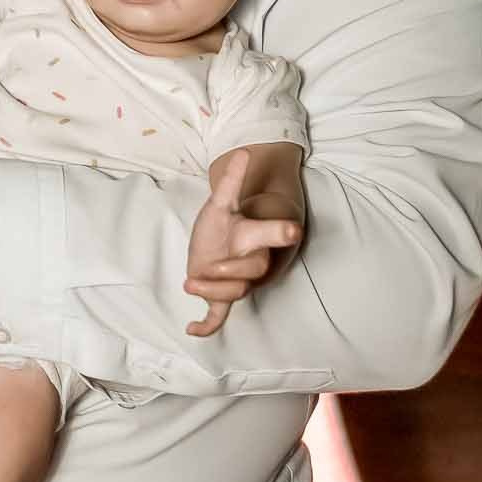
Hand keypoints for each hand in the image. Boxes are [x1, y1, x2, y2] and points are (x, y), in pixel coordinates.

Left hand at [183, 150, 302, 337]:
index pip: (274, 234)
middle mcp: (252, 261)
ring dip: (214, 292)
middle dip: (232, 268)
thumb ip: (233, 180)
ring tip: (190, 282)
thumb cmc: (226, 222)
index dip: (281, 232)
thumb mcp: (223, 201)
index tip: (291, 229)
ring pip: (236, 292)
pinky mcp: (219, 296)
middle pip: (254, 268)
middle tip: (207, 265)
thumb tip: (242, 151)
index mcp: (257, 236)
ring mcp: (237, 281)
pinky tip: (190, 329)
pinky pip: (219, 316)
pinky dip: (207, 326)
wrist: (222, 245)